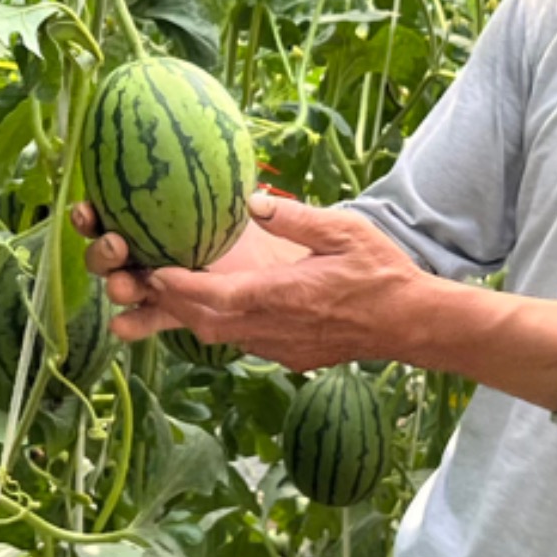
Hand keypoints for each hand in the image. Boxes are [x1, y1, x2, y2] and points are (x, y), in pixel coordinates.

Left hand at [82, 193, 427, 372]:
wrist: (411, 323)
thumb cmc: (382, 272)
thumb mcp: (344, 231)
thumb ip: (295, 217)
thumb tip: (252, 201)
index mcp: (281, 296)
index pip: (214, 297)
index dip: (176, 288)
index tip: (150, 272)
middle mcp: (271, 328)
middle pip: (204, 322)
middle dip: (170, 304)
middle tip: (145, 279)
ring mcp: (278, 347)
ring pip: (220, 336)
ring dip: (193, 316)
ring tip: (168, 293)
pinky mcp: (288, 356)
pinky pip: (243, 341)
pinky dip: (222, 324)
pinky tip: (217, 306)